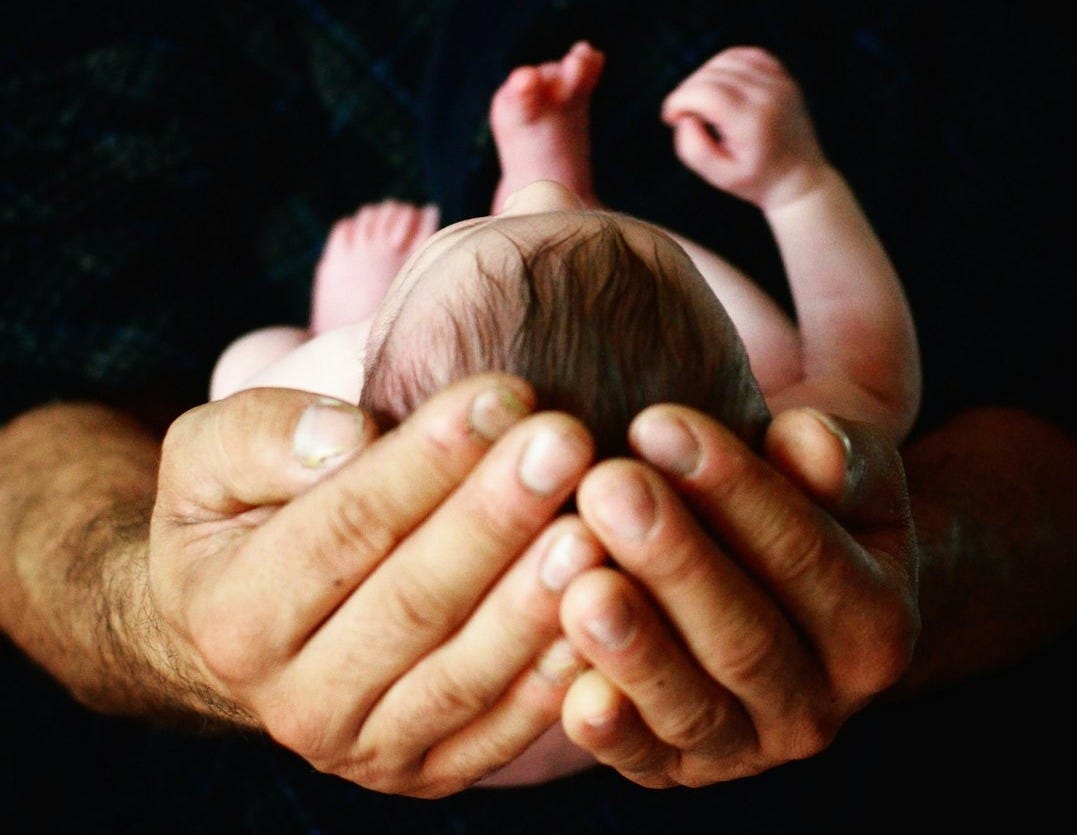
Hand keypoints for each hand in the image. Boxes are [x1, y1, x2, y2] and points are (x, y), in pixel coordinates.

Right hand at [149, 374, 604, 797]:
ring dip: (534, 602)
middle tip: (567, 443)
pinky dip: (555, 680)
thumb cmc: (245, 516)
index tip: (501, 394)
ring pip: (463, 675)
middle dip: (495, 519)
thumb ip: (261, 436)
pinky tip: (606, 612)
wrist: (252, 630)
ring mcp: (366, 749)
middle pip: (412, 603)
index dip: (425, 462)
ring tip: (596, 526)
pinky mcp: (429, 770)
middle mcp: (295, 701)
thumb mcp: (209, 458)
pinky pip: (500, 732)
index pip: (342, 527)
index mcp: (234, 616)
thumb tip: (346, 436)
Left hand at [558, 405, 919, 787]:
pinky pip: (643, 760)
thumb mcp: (847, 479)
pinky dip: (611, 731)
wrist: (782, 605)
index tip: (659, 423)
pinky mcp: (676, 769)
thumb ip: (838, 457)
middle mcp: (819, 702)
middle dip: (673, 560)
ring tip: (583, 584)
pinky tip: (573, 690)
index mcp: (875, 622)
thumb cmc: (802, 514)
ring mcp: (746, 746)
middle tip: (606, 488)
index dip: (732, 488)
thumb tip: (802, 438)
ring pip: (693, 705)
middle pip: (745, 636)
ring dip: (637, 648)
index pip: (804, 551)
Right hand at [661, 46, 826, 208]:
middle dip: (687, 91)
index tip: (670, 119)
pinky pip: (745, 55)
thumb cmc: (755, 181)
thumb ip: (693, 149)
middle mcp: (768, 96)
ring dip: (703, 76)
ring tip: (699, 103)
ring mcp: (779, 82)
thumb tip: (685, 117)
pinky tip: (717, 85)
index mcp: (752, 122)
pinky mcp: (782, 77)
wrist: (799, 179)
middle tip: (682, 116)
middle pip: (712, 75)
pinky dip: (724, 65)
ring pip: (726, 59)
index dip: (679, 101)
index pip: (706, 93)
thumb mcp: (719, 177)